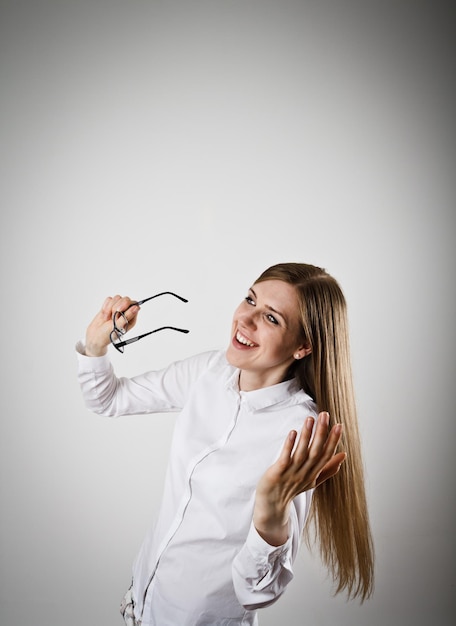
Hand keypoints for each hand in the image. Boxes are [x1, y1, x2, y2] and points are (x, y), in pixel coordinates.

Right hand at [85, 295, 139, 356]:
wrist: (95, 336)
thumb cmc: (108, 335)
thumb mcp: (118, 327)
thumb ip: (127, 316)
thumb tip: (137, 308)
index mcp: (131, 317)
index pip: (134, 304)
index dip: (126, 305)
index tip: (119, 310)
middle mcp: (126, 312)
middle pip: (126, 299)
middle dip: (116, 306)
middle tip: (112, 316)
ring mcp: (118, 308)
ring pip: (117, 298)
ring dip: (110, 308)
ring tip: (107, 318)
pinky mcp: (109, 305)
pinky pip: (109, 299)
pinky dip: (105, 306)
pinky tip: (104, 315)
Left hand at [253, 412, 345, 545]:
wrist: (272, 506)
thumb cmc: (291, 489)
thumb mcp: (313, 480)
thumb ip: (328, 469)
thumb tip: (343, 456)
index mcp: (314, 473)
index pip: (326, 455)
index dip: (333, 440)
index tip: (339, 425)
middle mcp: (305, 473)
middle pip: (316, 451)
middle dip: (322, 433)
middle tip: (325, 415)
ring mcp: (291, 473)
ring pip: (301, 452)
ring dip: (307, 435)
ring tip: (310, 419)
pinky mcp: (278, 473)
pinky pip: (285, 457)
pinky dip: (289, 445)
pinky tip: (293, 432)